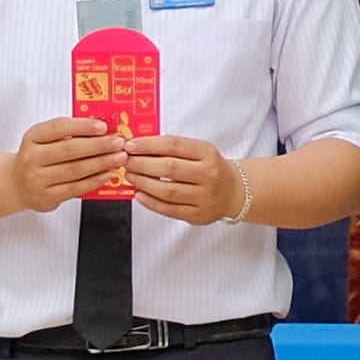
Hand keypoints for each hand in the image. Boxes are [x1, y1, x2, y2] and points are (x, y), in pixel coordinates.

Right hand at [3, 115, 128, 212]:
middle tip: (118, 143)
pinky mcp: (47, 197)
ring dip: (101, 163)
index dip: (82, 126)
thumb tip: (101, 129)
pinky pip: (76, 188)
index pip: (59, 127)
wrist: (16, 183)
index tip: (103, 126)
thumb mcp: (43, 139)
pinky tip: (107, 174)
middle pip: (70, 149)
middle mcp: (33, 157)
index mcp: (33, 137)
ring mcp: (38, 179)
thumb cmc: (36, 158)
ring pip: (75, 169)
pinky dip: (95, 180)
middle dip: (98, 145)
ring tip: (118, 157)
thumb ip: (68, 133)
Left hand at [121, 134, 241, 224]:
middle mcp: (208, 174)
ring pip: (167, 191)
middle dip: (142, 164)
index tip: (131, 145)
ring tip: (130, 176)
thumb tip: (139, 147)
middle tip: (126, 161)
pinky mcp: (197, 215)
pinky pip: (169, 209)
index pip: (173, 145)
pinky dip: (151, 202)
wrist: (233, 191)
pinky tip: (139, 194)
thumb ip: (173, 148)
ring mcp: (204, 196)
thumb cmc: (210, 168)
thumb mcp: (199, 151)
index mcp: (207, 153)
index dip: (148, 145)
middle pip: (169, 168)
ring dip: (143, 183)